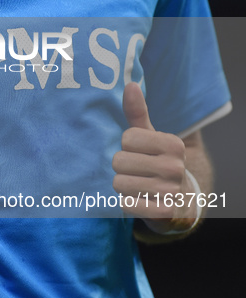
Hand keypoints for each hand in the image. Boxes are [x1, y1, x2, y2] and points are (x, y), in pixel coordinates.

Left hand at [112, 82, 197, 233]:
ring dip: (122, 185)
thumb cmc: (158, 162)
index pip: (127, 138)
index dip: (127, 146)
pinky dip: (128, 202)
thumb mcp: (151, 137)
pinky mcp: (161, 212)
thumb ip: (138, 113)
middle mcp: (174, 166)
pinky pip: (125, 204)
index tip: (140, 152)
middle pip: (119, 161)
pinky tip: (141, 200)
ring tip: (138, 185)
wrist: (180, 200)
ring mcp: (169, 191)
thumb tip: (130, 85)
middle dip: (121, 167)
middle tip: (137, 171)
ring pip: (118, 183)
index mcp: (173, 143)